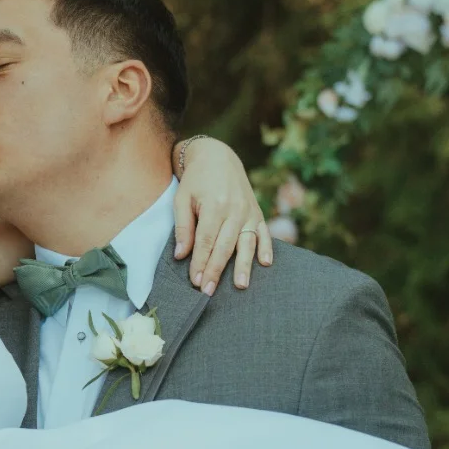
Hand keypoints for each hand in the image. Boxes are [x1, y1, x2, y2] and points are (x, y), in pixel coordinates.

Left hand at [172, 136, 273, 293]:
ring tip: (241, 285)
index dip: (200, 262)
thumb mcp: (182, 199)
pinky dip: (266, 248)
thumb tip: (181, 255)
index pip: (206, 240)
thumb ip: (183, 227)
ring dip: (244, 265)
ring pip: (247, 242)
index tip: (195, 281)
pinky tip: (265, 264)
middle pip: (225, 245)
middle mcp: (235, 209)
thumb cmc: (196, 181)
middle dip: (216, 270)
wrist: (218, 157)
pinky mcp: (257, 212)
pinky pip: (264, 233)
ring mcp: (249, 211)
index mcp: (214, 205)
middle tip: (208, 291)